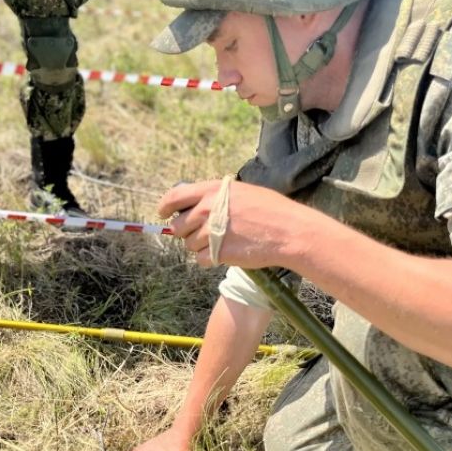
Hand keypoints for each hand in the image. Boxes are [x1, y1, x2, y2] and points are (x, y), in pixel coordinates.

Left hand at [158, 180, 300, 267]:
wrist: (289, 231)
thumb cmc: (271, 210)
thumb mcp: (242, 192)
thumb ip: (217, 196)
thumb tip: (197, 203)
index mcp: (212, 190)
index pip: (175, 197)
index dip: (165, 206)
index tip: (163, 213)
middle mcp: (207, 209)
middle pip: (179, 225)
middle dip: (186, 232)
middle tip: (202, 233)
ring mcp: (211, 231)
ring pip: (189, 244)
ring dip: (200, 246)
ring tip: (221, 243)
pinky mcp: (217, 252)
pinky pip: (200, 260)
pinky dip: (209, 260)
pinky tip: (224, 254)